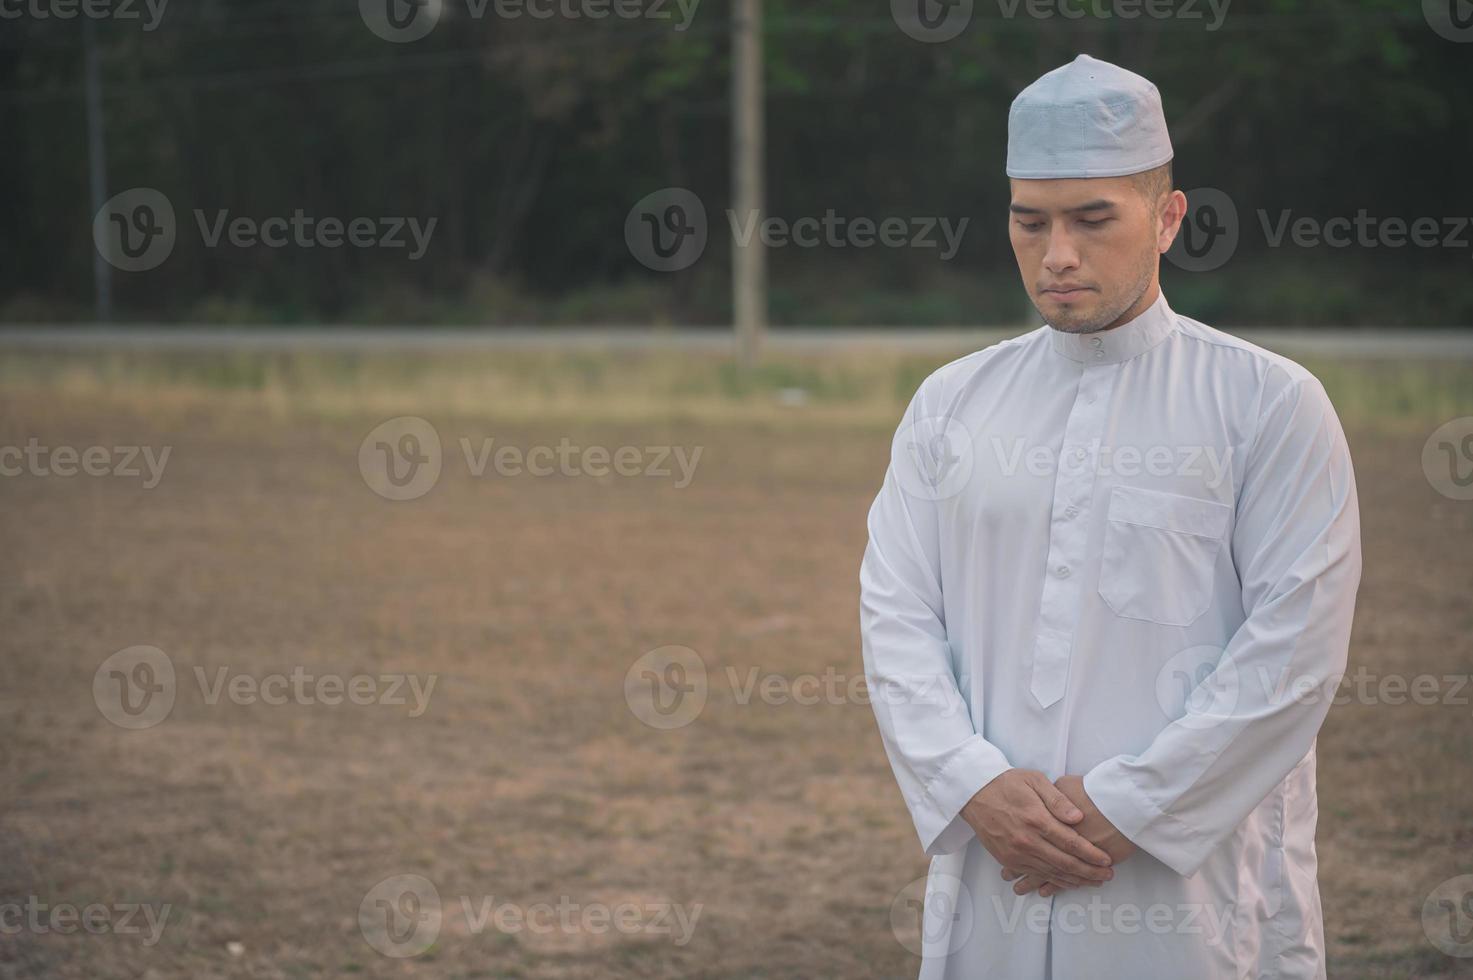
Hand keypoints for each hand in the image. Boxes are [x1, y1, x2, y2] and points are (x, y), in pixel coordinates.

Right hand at [961, 769, 1114, 889]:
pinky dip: (1054, 881)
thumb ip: (1058, 799)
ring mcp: (1016, 853)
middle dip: (1089, 871)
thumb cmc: (1007, 783)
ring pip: (1052, 872)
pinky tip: (1068, 882)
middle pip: (1064, 862)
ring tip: (1094, 882)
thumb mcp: (1034, 780)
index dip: (1091, 853)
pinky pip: (1035, 874)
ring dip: (1075, 879)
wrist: (974, 793)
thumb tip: (1079, 817)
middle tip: (1107, 875)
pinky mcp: (1008, 859)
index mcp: (1036, 818)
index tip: (1106, 859)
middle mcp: (1026, 840)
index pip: (1070, 841)